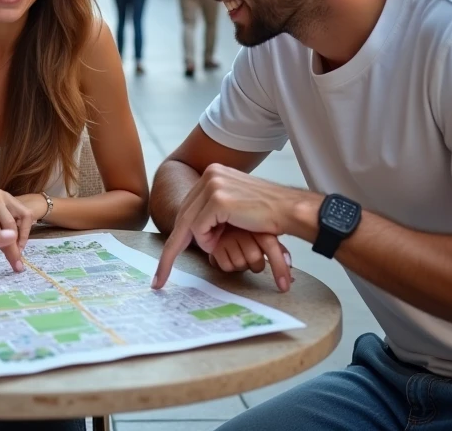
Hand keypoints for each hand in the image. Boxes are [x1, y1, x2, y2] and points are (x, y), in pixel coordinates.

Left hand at [153, 164, 308, 288]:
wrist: (291, 210)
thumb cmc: (268, 213)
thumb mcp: (235, 205)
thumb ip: (215, 208)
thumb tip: (197, 224)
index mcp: (214, 172)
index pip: (188, 204)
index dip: (176, 231)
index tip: (160, 259)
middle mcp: (210, 174)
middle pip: (182, 214)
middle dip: (174, 247)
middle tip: (160, 278)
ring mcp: (213, 185)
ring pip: (189, 223)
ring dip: (203, 241)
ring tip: (221, 242)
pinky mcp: (217, 200)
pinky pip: (199, 228)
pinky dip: (208, 240)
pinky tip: (224, 238)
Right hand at [206, 226, 293, 291]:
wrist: (219, 224)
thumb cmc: (245, 233)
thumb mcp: (264, 237)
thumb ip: (279, 252)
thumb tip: (292, 278)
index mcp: (258, 229)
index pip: (272, 249)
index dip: (279, 268)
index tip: (284, 287)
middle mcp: (244, 232)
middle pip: (255, 260)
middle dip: (255, 265)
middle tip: (251, 260)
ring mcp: (229, 238)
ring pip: (241, 264)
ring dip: (241, 266)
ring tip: (238, 255)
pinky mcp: (216, 246)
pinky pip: (227, 266)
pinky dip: (229, 266)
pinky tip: (228, 257)